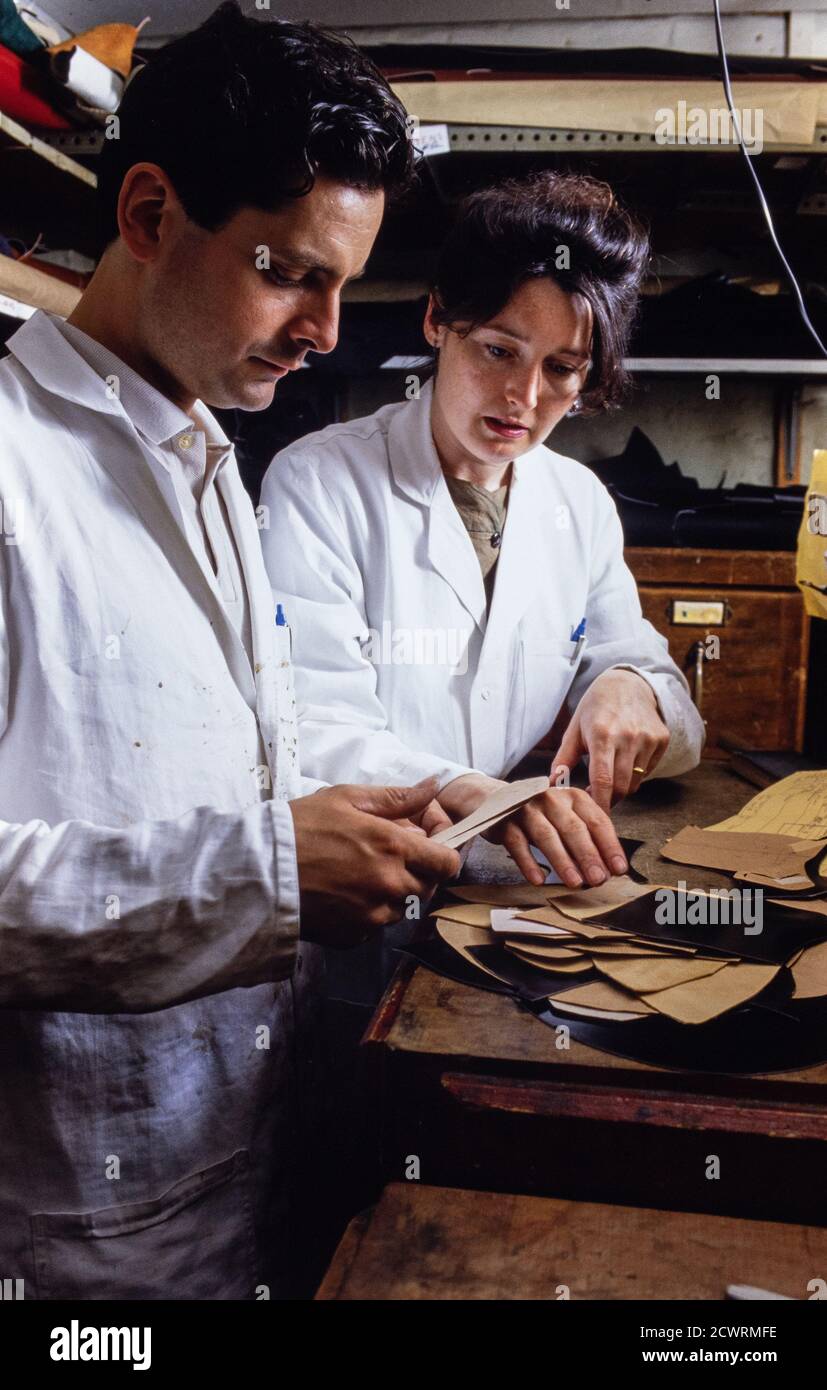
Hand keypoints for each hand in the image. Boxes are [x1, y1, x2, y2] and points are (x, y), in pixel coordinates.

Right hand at [290, 778, 460, 946]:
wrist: (258, 870)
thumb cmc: (300, 827)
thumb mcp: (347, 798)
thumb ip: (397, 797)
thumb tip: (434, 786)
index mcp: (394, 849)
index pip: (448, 862)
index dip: (442, 852)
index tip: (425, 845)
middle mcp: (391, 886)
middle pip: (428, 886)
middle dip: (417, 871)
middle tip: (388, 855)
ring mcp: (374, 916)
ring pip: (403, 907)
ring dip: (394, 892)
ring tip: (361, 872)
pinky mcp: (355, 937)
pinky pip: (377, 925)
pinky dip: (370, 911)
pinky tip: (345, 893)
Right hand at [439, 772, 626, 887]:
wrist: (492, 799)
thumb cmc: (537, 813)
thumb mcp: (563, 817)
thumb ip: (583, 837)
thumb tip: (605, 868)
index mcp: (572, 796)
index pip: (597, 820)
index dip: (609, 845)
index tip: (619, 868)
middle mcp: (551, 798)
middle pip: (573, 828)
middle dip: (588, 855)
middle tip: (599, 879)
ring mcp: (526, 808)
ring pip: (547, 836)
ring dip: (563, 861)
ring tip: (575, 882)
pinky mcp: (504, 820)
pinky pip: (518, 844)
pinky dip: (528, 863)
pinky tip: (538, 879)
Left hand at [553, 668, 669, 814]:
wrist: (627, 683)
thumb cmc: (595, 708)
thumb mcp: (575, 729)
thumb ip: (564, 759)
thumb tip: (552, 785)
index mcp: (602, 735)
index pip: (602, 780)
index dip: (599, 803)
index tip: (593, 816)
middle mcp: (629, 737)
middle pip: (622, 787)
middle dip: (610, 800)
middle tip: (598, 799)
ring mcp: (648, 738)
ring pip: (636, 782)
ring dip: (622, 787)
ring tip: (610, 776)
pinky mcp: (662, 739)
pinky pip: (648, 770)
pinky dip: (636, 773)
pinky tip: (625, 759)